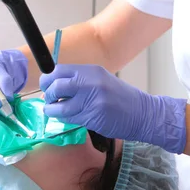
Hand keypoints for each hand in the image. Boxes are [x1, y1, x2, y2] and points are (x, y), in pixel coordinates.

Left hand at [39, 64, 187, 153]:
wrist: (143, 113)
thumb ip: (80, 80)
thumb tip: (55, 83)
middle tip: (50, 100)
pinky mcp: (92, 117)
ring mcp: (91, 101)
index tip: (47, 86)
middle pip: (56, 86)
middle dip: (48, 95)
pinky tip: (69, 117)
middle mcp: (90, 83)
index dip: (48, 79)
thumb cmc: (120, 97)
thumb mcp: (100, 80)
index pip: (58, 70)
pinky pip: (70, 118)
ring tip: (54, 111)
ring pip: (60, 107)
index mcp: (91, 71)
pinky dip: (64, 119)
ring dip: (52, 110)